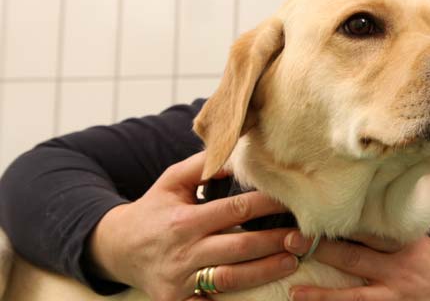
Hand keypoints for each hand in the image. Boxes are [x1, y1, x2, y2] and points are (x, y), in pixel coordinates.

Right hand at [87, 152, 299, 300]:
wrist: (115, 249)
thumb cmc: (152, 210)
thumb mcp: (171, 182)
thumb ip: (203, 166)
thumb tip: (239, 153)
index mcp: (184, 220)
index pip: (235, 210)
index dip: (267, 204)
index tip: (293, 198)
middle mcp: (183, 251)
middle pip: (239, 247)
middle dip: (274, 241)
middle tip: (304, 236)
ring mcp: (180, 280)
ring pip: (231, 278)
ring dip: (265, 271)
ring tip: (293, 261)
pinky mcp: (177, 300)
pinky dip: (234, 300)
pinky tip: (264, 294)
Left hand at [283, 231, 429, 300]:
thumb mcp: (428, 248)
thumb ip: (399, 238)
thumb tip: (369, 223)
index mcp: (407, 244)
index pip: (366, 228)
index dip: (336, 221)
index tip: (309, 212)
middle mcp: (400, 268)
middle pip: (353, 256)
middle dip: (319, 248)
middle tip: (288, 240)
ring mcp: (397, 296)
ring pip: (353, 296)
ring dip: (321, 294)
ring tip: (294, 292)